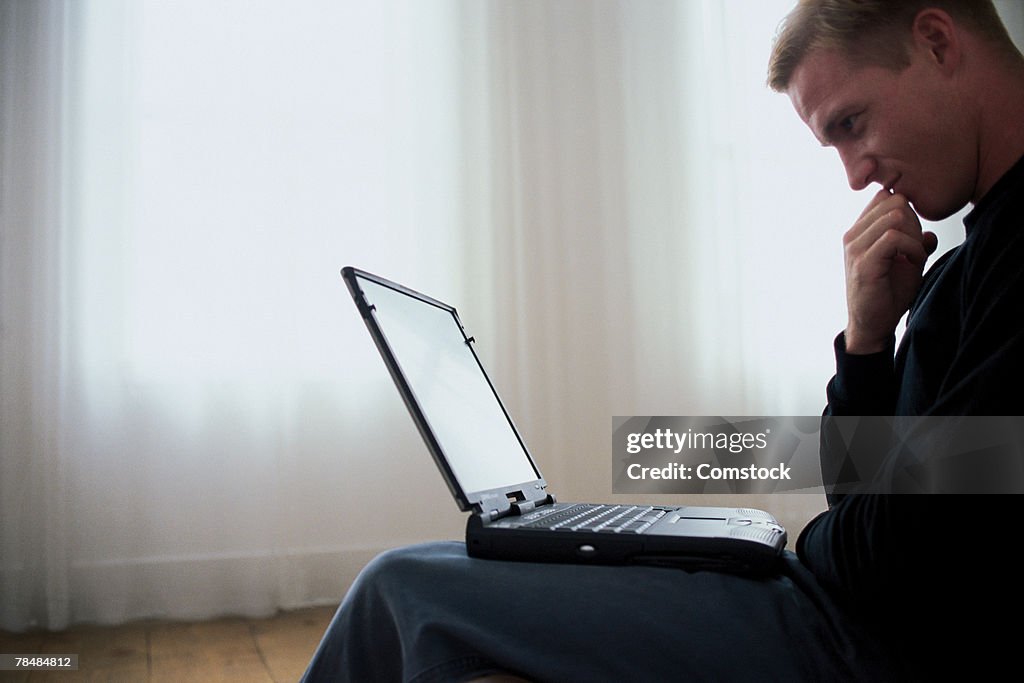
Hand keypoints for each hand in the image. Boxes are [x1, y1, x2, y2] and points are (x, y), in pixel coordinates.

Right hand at [843, 190, 937, 353]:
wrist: (872, 324)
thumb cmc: (887, 293)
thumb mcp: (906, 262)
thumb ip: (914, 243)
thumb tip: (929, 234)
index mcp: (859, 231)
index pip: (886, 197)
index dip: (908, 211)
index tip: (913, 236)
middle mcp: (853, 235)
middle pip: (894, 202)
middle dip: (915, 222)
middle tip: (917, 247)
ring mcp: (855, 247)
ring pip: (896, 216)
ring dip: (915, 236)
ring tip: (915, 256)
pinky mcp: (863, 262)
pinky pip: (894, 237)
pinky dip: (912, 248)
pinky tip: (914, 262)